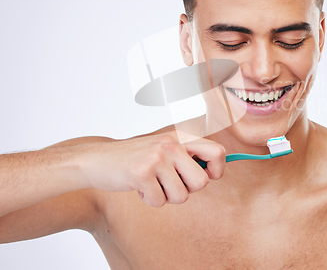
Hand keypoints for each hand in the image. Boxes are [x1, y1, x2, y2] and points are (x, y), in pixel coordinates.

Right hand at [79, 133, 225, 206]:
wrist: (96, 160)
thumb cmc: (133, 159)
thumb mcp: (162, 149)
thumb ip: (185, 157)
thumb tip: (211, 175)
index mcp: (180, 137)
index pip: (218, 152)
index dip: (216, 170)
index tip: (205, 177)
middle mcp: (171, 144)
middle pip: (202, 182)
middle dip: (187, 190)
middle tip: (170, 185)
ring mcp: (157, 158)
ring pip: (181, 195)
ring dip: (166, 197)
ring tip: (151, 184)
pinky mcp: (142, 173)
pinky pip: (159, 201)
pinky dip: (150, 200)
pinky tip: (139, 187)